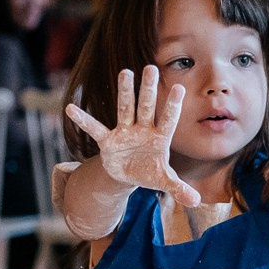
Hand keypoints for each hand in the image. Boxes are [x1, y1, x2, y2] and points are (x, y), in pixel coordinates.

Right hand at [66, 65, 200, 207]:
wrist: (128, 174)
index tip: (179, 87)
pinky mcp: (108, 140)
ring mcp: (125, 132)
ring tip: (125, 71)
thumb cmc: (150, 172)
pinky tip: (71, 108)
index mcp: (160, 138)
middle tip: (151, 67)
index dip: (172, 106)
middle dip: (148, 89)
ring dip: (125, 92)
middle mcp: (143, 130)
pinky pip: (95, 128)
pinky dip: (83, 119)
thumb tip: (197, 201)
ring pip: (125, 109)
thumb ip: (179, 188)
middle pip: (146, 107)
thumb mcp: (164, 181)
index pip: (168, 120)